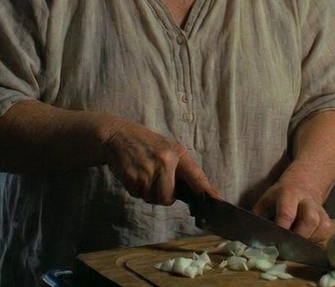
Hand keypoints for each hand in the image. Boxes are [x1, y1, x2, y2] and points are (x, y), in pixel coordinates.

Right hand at [101, 119, 217, 205]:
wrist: (117, 135)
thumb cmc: (145, 143)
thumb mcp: (167, 148)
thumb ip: (180, 167)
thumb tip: (197, 190)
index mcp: (177, 153)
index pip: (195, 175)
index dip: (206, 190)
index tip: (217, 200)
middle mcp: (165, 161)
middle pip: (169, 197)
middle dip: (162, 195)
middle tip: (155, 180)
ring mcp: (148, 169)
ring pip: (152, 198)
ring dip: (147, 192)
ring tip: (143, 174)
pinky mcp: (132, 177)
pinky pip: (138, 194)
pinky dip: (135, 189)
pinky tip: (133, 174)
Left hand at [252, 178, 332, 242]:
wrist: (302, 184)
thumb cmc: (278, 198)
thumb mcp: (265, 202)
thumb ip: (259, 218)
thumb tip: (253, 238)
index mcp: (288, 194)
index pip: (286, 213)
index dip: (282, 228)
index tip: (275, 240)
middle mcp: (306, 200)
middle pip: (310, 219)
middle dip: (300, 235)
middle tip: (289, 245)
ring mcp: (319, 209)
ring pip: (322, 226)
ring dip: (309, 239)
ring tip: (297, 243)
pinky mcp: (326, 218)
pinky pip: (325, 232)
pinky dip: (316, 239)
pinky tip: (306, 240)